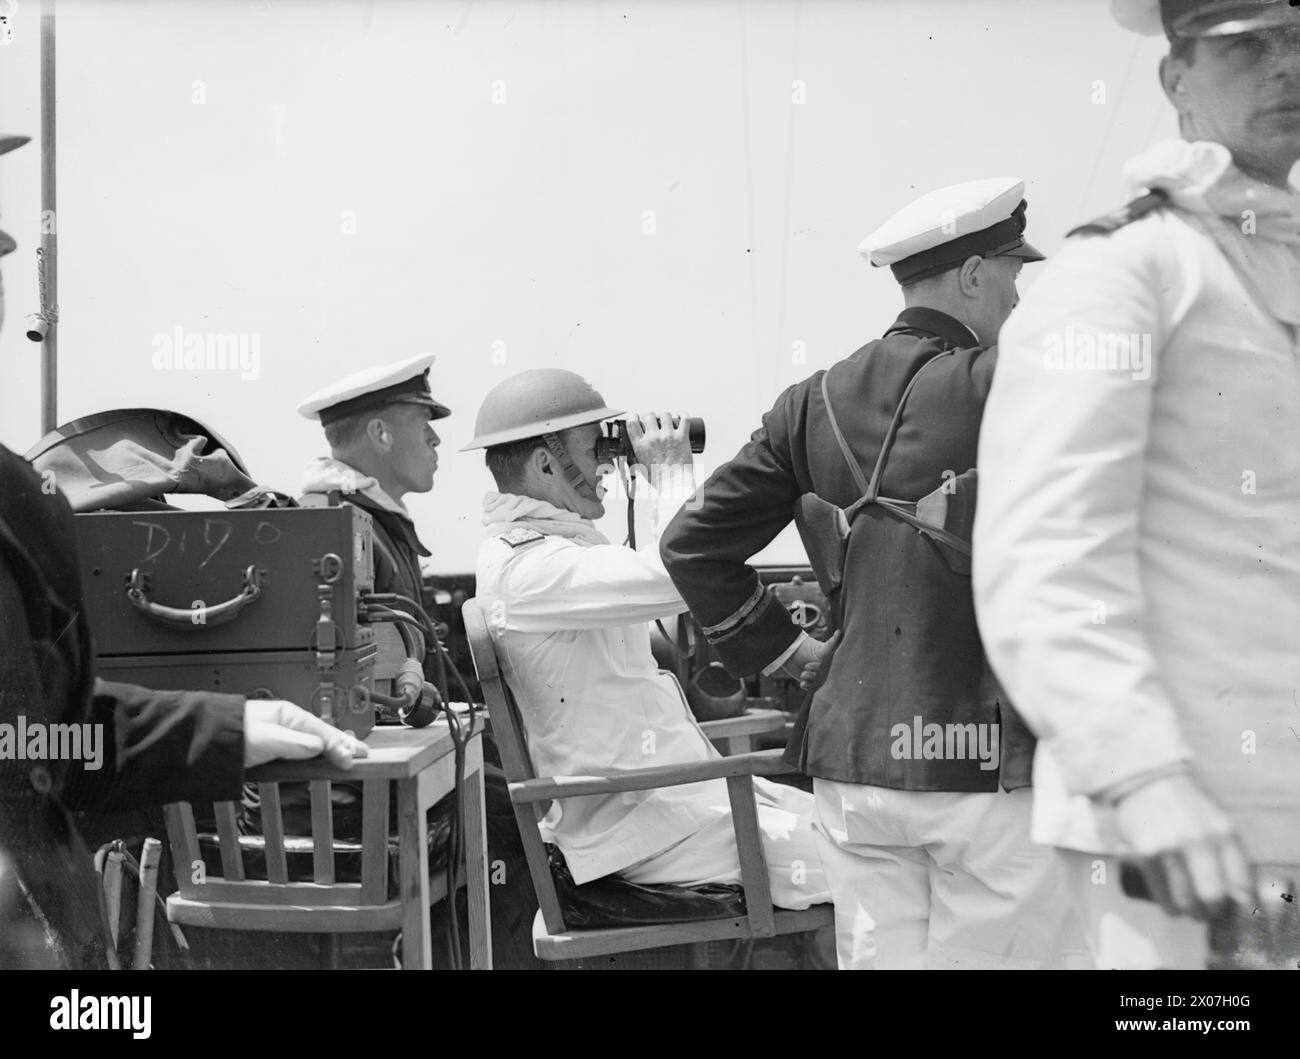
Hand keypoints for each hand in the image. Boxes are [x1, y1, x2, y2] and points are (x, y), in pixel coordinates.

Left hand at [242, 699, 369, 769]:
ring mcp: (280, 740)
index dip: (340, 746)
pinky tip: (319, 767)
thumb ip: (296, 744)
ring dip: (328, 757)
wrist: (201, 741)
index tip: (353, 759)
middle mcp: (287, 726)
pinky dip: (312, 763)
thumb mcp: (268, 738)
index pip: (323, 732)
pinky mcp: (271, 753)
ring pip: (311, 750)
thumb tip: (321, 748)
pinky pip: (299, 758)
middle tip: (360, 758)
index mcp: (289, 715)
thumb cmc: (231, 733)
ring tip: (345, 761)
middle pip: (321, 739)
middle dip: (341, 748)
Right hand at [625, 412, 692, 483]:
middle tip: (653, 421)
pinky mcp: (682, 437)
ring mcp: (668, 436)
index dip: (634, 416)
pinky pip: (684, 419)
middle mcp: (653, 438)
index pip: (632, 423)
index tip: (636, 416)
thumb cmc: (658, 479)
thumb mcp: (641, 467)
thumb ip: (638, 458)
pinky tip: (681, 415)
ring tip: (667, 421)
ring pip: (666, 415)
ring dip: (666, 416)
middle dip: (651, 416)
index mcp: (641, 445)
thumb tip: (635, 456)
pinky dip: (683, 415)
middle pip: (649, 415)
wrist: (674, 484)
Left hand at [780, 630, 841, 690]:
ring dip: (809, 681)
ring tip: (803, 673)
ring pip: (815, 685)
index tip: (812, 664)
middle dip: (814, 676)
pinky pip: (809, 689)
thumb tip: (839, 631)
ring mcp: (815, 677)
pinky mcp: (808, 682)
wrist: (790, 652)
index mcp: (829, 664)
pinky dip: (806, 686)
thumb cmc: (807, 648)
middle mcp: (823, 672)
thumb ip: (832, 643)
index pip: (828, 672)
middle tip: (805, 668)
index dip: (818, 669)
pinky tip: (802, 683)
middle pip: (822, 680)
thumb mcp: (821, 648)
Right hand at [1111, 773, 1252, 919]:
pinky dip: (1169, 907)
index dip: (1239, 904)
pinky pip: (1162, 895)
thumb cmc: (1186, 807)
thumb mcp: (1217, 822)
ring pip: (1186, 901)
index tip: (1232, 908)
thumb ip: (1229, 853)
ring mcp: (1171, 847)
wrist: (1148, 783)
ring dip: (1190, 912)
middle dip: (1212, 911)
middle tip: (1208, 912)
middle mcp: (1199, 840)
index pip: (1241, 884)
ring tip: (1189, 910)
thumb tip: (1239, 897)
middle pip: (1213, 897)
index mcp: (1224, 833)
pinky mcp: (1146, 853)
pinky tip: (1171, 905)